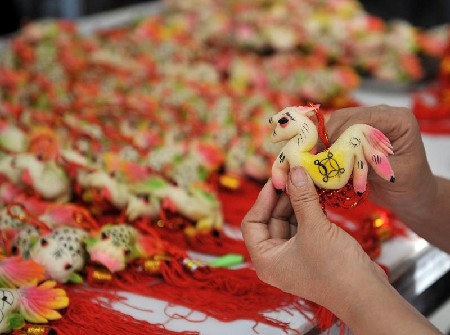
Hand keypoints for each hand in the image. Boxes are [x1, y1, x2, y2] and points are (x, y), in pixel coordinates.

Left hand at [241, 167, 386, 310]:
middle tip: (294, 175)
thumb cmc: (335, 266)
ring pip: (288, 222)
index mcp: (265, 260)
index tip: (277, 179)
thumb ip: (302, 197)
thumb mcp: (314, 228)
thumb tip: (293, 170)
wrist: (368, 296)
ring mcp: (294, 258)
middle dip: (282, 198)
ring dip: (297, 202)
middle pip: (270, 221)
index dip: (263, 199)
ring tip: (306, 181)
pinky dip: (308, 212)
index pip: (252, 223)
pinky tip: (316, 196)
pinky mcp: (311, 254)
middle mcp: (275, 260)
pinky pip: (303, 228)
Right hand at [325, 105, 436, 220]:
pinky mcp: (357, 132)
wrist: (410, 195)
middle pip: (345, 117)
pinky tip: (323, 159)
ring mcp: (368, 122)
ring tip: (319, 160)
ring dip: (326, 141)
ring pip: (336, 123)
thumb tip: (341, 156)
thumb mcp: (393, 174)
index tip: (329, 154)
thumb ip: (369, 161)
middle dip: (330, 137)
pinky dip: (327, 145)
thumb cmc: (410, 185)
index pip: (362, 118)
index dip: (342, 134)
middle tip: (319, 159)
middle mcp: (382, 115)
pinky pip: (335, 132)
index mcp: (398, 120)